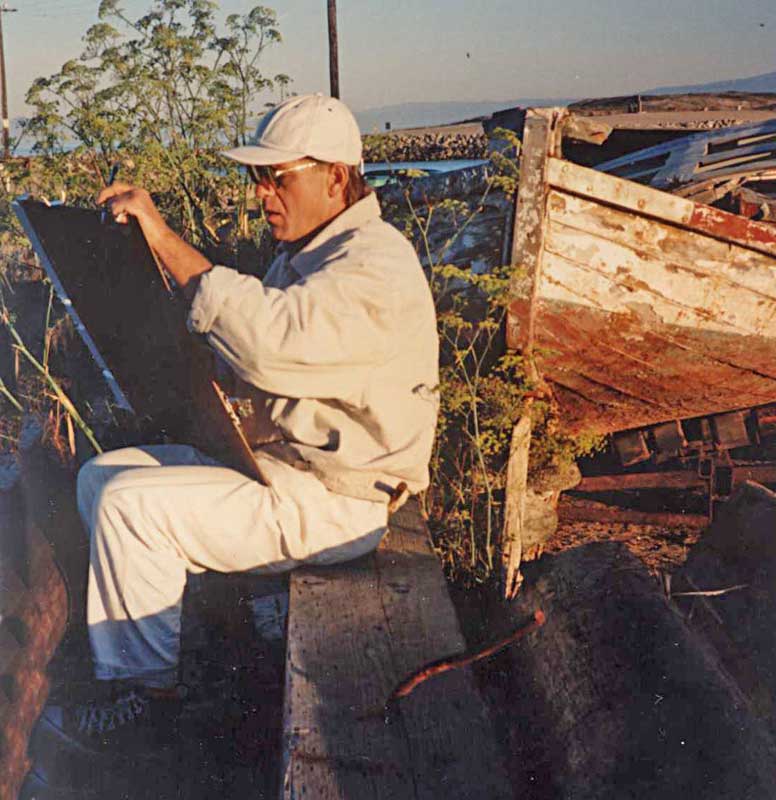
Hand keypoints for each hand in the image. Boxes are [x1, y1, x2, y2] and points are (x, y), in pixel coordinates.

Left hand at [96, 181, 212, 291]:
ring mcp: (137, 197)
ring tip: (125, 222)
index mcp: (140, 193)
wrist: (160, 238)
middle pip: (113, 189)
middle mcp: (139, 192)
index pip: (118, 186)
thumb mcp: (133, 216)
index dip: (107, 192)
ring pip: (114, 201)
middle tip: (100, 205)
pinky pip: (117, 207)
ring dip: (114, 213)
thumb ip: (122, 208)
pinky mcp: (136, 204)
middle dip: (106, 198)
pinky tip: (125, 222)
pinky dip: (117, 216)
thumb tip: (105, 203)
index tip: (99, 201)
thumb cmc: (147, 230)